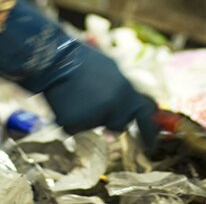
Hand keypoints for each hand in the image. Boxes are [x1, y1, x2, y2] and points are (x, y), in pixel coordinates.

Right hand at [0, 0, 157, 143]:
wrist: (54, 61)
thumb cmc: (84, 63)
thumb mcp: (113, 72)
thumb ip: (123, 95)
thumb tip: (128, 119)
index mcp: (125, 91)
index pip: (144, 116)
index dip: (149, 132)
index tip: (151, 144)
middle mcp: (113, 106)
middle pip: (119, 125)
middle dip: (112, 120)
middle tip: (98, 103)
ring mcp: (93, 118)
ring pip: (96, 126)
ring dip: (90, 116)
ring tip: (79, 94)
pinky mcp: (73, 125)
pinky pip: (77, 128)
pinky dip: (73, 118)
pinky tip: (67, 101)